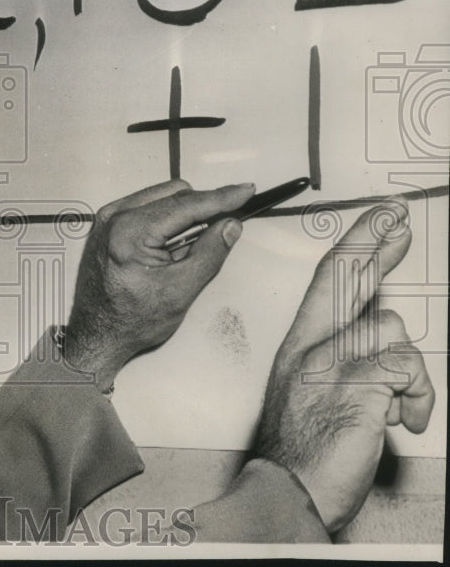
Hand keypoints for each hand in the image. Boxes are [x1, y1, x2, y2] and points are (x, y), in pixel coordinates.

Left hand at [65, 178, 252, 390]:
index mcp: (130, 231)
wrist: (97, 334)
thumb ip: (209, 253)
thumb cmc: (131, 320)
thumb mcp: (180, 291)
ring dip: (184, 211)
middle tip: (225, 223)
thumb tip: (230, 225)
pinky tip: (172, 240)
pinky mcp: (107, 224)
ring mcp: (108, 218)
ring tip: (192, 242)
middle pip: (174, 194)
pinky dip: (166, 216)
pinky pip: (146, 205)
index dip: (221, 198)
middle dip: (203, 206)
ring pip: (161, 196)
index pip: (186, 205)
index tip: (245, 191)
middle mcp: (115, 217)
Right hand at [255, 198, 434, 531]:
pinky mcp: (356, 385)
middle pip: (345, 276)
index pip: (328, 279)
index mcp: (301, 344)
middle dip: (373, 240)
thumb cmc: (300, 448)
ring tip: (401, 407)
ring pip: (390, 329)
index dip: (357, 244)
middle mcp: (311, 345)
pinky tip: (405, 420)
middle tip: (396, 216)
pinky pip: (405, 368)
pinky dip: (417, 398)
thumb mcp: (314, 392)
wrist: (286, 488)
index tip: (379, 220)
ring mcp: (331, 363)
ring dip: (410, 373)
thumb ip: (342, 357)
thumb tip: (377, 331)